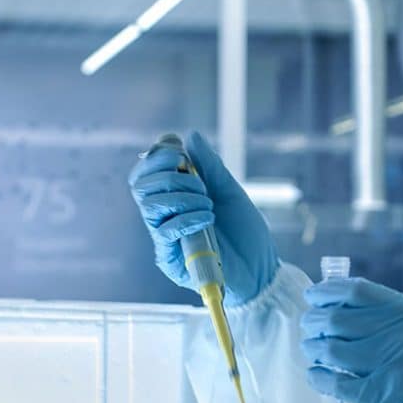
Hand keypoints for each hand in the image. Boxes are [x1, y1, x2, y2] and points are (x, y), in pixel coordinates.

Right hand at [129, 131, 278, 305]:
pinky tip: (207, 218)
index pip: (146, 172)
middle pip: (141, 185)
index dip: (156, 156)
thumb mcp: (230, 191)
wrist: (261, 267)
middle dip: (170, 176)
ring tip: (208, 205)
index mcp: (174, 196)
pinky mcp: (170, 258)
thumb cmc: (246, 231)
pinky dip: (186, 217)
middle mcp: (164, 215)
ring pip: (149, 205)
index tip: (179, 152)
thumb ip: (210, 166)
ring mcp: (165, 237)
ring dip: (182, 197)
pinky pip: (163, 231)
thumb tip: (190, 135)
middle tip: (201, 185)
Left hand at [301, 278, 402, 402]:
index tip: (313, 296)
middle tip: (310, 327)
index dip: (327, 292)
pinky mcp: (380, 397)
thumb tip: (346, 306)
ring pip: (331, 349)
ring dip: (315, 349)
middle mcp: (397, 334)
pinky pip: (335, 383)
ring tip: (314, 350)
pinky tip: (316, 375)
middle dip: (314, 322)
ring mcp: (388, 365)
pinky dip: (319, 377)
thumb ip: (392, 314)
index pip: (355, 291)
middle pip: (336, 319)